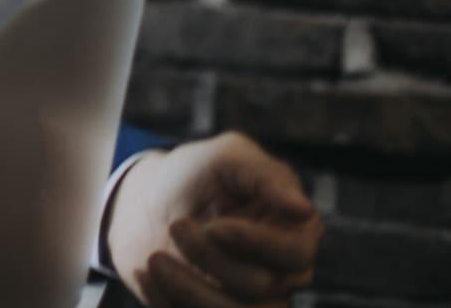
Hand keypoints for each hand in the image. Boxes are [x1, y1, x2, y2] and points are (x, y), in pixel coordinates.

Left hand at [106, 132, 322, 307]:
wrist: (146, 200)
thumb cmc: (193, 174)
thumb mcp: (227, 157)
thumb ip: (266, 176)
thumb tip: (304, 209)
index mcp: (296, 231)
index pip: (295, 254)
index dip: (255, 243)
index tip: (214, 226)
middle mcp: (282, 271)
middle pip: (262, 286)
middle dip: (212, 258)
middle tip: (177, 226)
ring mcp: (251, 298)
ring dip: (188, 287)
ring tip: (155, 258)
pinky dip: (166, 300)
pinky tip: (146, 274)